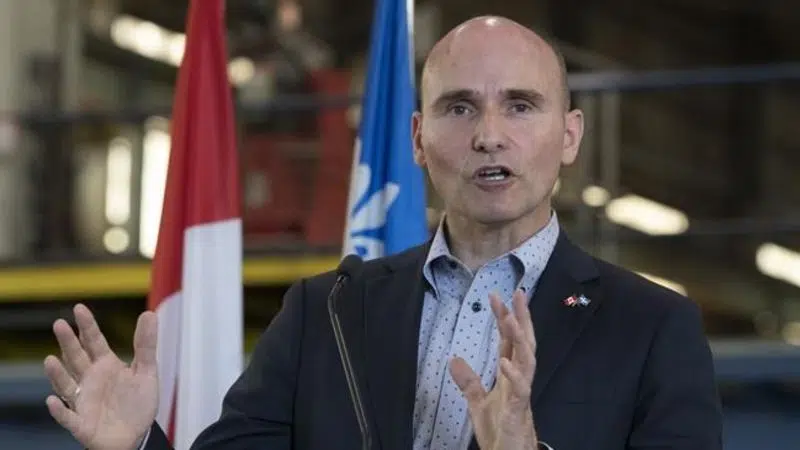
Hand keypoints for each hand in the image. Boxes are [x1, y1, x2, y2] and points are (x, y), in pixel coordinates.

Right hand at [43, 304, 158, 449]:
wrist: (135, 436)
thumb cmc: (136, 403)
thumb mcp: (146, 372)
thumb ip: (146, 345)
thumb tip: (149, 313)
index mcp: (106, 365)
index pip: (94, 342)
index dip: (87, 326)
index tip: (78, 308)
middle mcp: (90, 380)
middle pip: (77, 358)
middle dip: (69, 343)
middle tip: (59, 324)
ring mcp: (83, 401)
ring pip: (67, 385)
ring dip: (58, 374)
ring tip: (50, 360)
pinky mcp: (81, 423)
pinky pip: (67, 417)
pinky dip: (59, 410)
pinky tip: (52, 401)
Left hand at [450, 289, 537, 449]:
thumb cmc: (500, 431)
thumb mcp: (477, 402)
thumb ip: (468, 381)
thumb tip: (453, 358)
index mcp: (509, 375)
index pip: (509, 341)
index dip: (505, 319)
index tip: (498, 296)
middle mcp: (519, 379)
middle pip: (524, 343)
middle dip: (521, 318)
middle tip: (517, 293)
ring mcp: (521, 393)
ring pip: (527, 360)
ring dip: (520, 339)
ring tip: (511, 318)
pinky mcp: (519, 410)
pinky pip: (520, 390)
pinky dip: (514, 375)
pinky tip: (505, 361)